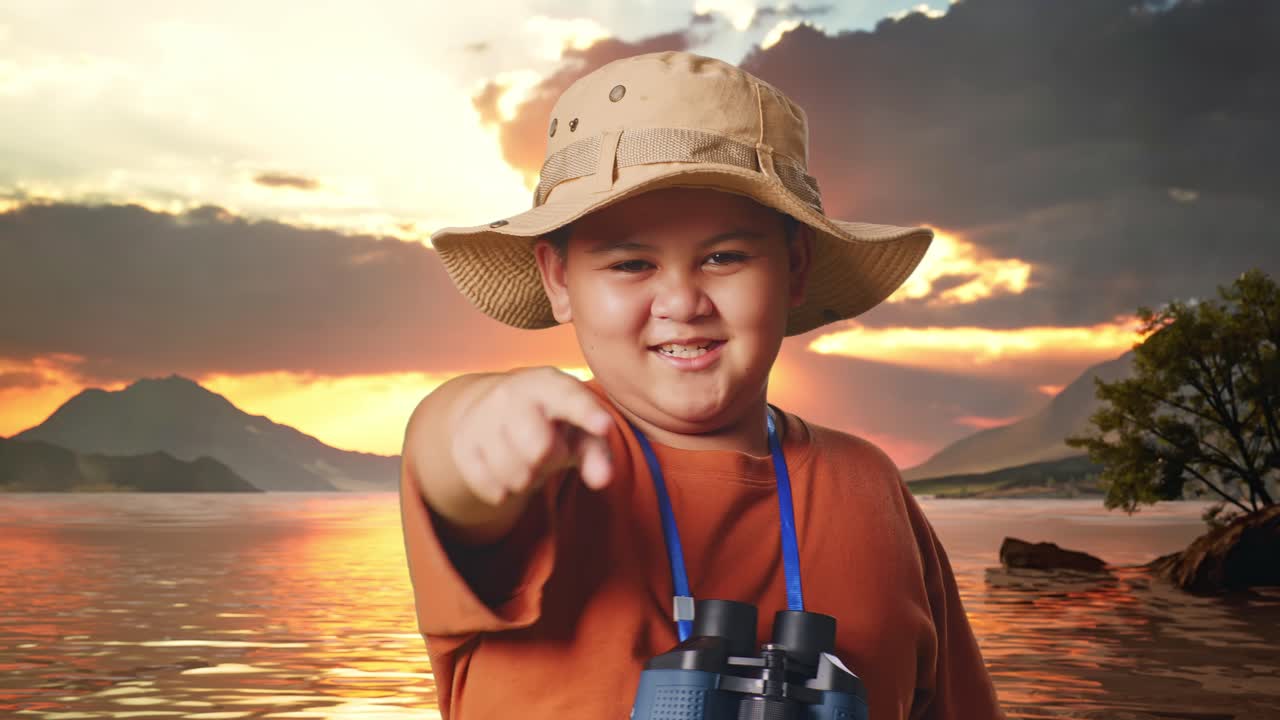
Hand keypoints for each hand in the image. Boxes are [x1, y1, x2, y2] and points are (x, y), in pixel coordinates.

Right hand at [449, 367, 614, 505]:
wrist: (496, 409)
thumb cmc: (553, 421)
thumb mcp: (579, 430)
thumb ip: (597, 453)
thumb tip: (602, 479)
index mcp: (549, 384)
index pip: (570, 399)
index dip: (586, 414)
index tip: (604, 426)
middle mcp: (512, 394)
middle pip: (539, 449)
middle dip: (550, 460)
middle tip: (548, 450)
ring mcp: (482, 418)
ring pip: (514, 474)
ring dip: (528, 479)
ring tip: (528, 460)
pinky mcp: (462, 444)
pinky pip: (491, 488)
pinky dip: (505, 491)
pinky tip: (506, 471)